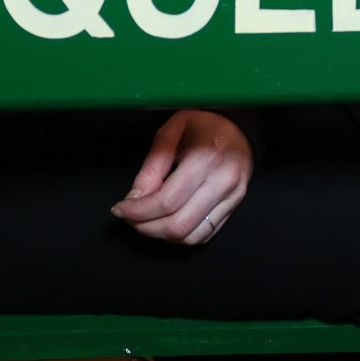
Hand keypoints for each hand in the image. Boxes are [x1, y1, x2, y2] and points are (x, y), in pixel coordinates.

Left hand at [111, 109, 252, 243]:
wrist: (238, 126)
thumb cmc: (203, 124)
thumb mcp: (171, 133)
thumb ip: (152, 167)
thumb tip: (134, 199)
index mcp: (206, 159)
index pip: (166, 201)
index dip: (138, 211)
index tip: (120, 208)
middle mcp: (223, 182)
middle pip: (177, 224)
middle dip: (146, 226)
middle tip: (130, 217)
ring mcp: (232, 198)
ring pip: (190, 236)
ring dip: (161, 235)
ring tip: (147, 221)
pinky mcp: (234, 207)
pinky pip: (204, 235)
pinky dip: (180, 236)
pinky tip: (167, 221)